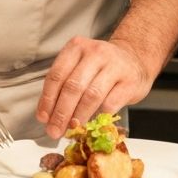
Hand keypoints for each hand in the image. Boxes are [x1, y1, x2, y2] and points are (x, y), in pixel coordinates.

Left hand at [35, 36, 153, 138]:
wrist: (135, 59)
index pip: (57, 75)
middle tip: (54, 130)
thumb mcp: (80, 66)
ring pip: (91, 95)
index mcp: (76, 47)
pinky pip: (110, 103)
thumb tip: (49, 115)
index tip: (43, 118)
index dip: (47, 99)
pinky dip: (98, 116)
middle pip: (73, 86)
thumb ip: (65, 85)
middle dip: (61, 112)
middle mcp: (95, 53)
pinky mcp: (129, 81)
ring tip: (71, 129)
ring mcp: (114, 66)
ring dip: (78, 116)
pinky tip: (92, 124)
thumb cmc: (101, 67)